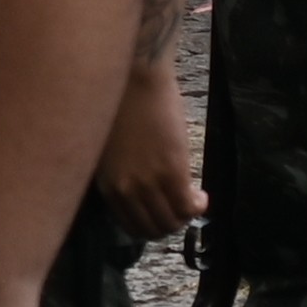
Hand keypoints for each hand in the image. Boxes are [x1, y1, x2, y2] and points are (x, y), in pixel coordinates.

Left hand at [95, 75, 204, 233]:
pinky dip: (197, 207)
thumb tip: (140, 192)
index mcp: (105, 184)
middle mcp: (125, 189)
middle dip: (169, 224)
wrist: (133, 78)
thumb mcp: (108, 151)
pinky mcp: (172, 171)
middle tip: (181, 210)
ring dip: (184, 217)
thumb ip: (120, 175)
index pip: (130, 225)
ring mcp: (148, 182)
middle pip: (152, 228)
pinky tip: (201, 196)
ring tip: (191, 201)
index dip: (150, 225)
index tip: (161, 214)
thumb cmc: (119, 105)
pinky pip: (188, 206)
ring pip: (172, 221)